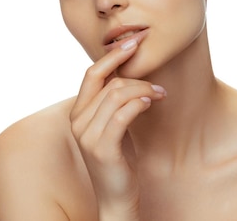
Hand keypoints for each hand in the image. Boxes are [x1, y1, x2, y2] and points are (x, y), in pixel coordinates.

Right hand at [69, 39, 165, 219]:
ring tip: (159, 95)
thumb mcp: (112, 123)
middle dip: (135, 75)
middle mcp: (78, 121)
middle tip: (157, 84)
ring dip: (143, 90)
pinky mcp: (103, 148)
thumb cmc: (118, 157)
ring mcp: (88, 136)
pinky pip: (122, 114)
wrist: (117, 196)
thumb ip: (112, 100)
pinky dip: (138, 103)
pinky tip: (150, 103)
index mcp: (78, 112)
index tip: (133, 41)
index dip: (112, 55)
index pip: (92, 73)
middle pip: (108, 82)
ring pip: (117, 95)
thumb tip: (129, 69)